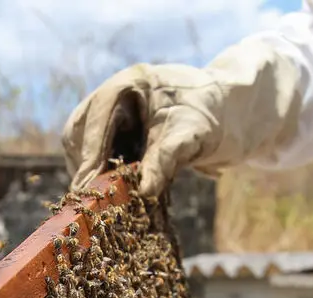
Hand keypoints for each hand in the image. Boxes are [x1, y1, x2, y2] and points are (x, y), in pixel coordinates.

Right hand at [61, 40, 302, 196]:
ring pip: (84, 145)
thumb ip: (166, 158)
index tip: (87, 186)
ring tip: (106, 198)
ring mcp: (114, 115)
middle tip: (94, 198)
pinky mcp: (118, 134)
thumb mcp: (192, 135)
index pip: (97, 117)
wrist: (232, 116)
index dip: (90, 153)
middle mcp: (115, 96)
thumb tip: (145, 190)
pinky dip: (105, 175)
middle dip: (86, 164)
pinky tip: (117, 192)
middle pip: (80, 131)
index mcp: (130, 83)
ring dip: (93, 172)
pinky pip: (99, 155)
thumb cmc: (214, 117)